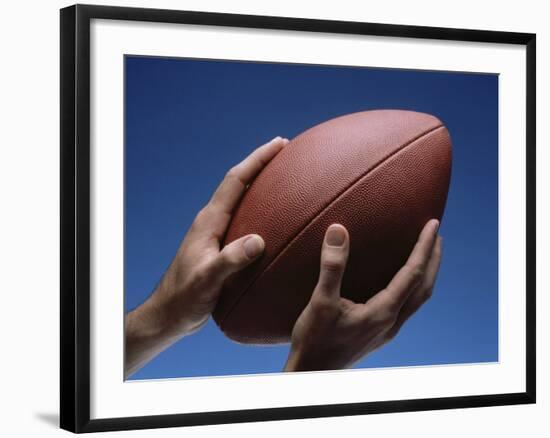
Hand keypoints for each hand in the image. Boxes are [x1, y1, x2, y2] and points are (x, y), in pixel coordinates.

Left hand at [125, 136, 287, 376]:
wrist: (168, 313)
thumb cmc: (184, 299)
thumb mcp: (207, 281)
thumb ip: (229, 261)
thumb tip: (257, 242)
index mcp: (209, 221)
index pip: (235, 181)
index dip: (257, 160)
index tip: (279, 144)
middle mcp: (212, 221)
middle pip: (239, 183)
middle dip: (262, 164)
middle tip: (287, 152)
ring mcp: (216, 233)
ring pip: (242, 199)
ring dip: (262, 185)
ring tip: (286, 179)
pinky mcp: (221, 246)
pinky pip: (245, 220)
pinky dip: (261, 211)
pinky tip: (276, 222)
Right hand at [284, 219, 441, 371]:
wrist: (311, 373)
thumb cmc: (315, 340)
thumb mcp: (321, 301)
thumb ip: (332, 266)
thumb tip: (338, 231)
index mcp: (383, 312)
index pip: (413, 273)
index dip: (424, 247)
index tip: (432, 224)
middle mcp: (391, 322)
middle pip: (424, 287)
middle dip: (433, 259)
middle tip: (435, 235)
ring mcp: (386, 329)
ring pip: (417, 298)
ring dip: (426, 274)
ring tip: (425, 254)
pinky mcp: (378, 333)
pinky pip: (406, 305)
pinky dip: (412, 286)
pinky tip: (398, 281)